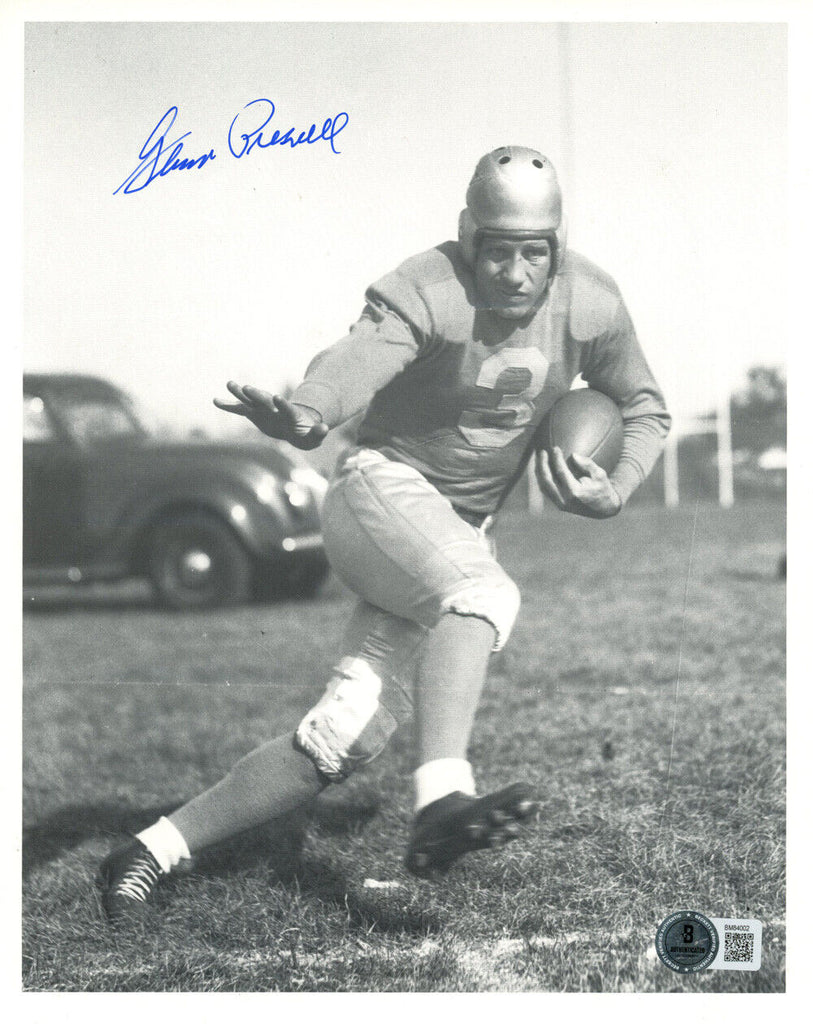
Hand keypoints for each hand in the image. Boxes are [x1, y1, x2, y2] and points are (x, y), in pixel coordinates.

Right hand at [213, 382, 327, 449]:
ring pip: (252, 401)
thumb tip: (325, 428)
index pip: (286, 409)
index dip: (282, 404)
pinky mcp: (255, 414)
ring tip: (230, 384)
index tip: (276, 397)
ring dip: (241, 394)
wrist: (297, 427)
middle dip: (257, 395)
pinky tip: (216, 401)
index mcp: (291, 415)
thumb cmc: (307, 433)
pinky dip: (230, 406)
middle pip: (266, 401)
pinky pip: (240, 409)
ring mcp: (264, 410)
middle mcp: (276, 409)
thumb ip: (319, 432)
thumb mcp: (315, 437)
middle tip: (246, 387)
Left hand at [536, 448, 621, 518]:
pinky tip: (542, 468)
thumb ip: (587, 464)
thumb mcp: (600, 475)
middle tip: (542, 452)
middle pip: (547, 480)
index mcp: (576, 492)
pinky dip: (542, 479)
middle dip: (542, 464)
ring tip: (539, 458)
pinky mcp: (558, 505)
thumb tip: (573, 455)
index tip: (555, 448)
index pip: (561, 472)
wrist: (604, 509)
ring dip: (539, 471)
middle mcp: (565, 499)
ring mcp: (560, 503)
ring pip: (544, 486)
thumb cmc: (603, 489)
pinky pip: (546, 491)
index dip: (556, 459)